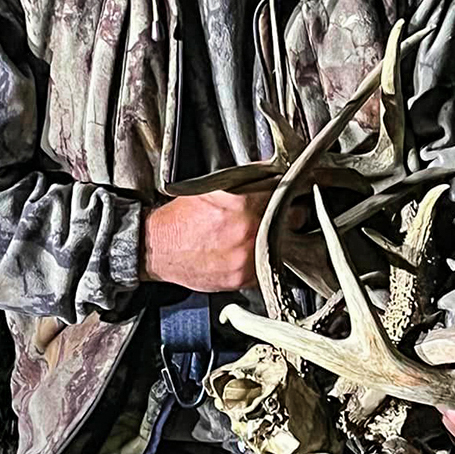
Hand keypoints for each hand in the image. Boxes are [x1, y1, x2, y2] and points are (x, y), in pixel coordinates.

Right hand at [141, 190, 306, 292]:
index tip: (296, 190)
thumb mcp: (212, 189)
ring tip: (265, 232)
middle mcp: (248, 233)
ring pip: (285, 245)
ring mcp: (247, 259)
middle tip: (284, 211)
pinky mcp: (243, 279)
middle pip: (292, 220)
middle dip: (291, 214)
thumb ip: (247, 181)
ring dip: (281, 238)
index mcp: (242, 206)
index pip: (286, 193)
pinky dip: (265, 257)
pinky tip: (251, 250)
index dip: (292, 190)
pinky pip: (268, 265)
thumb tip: (275, 173)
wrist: (158, 249)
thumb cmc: (181, 219)